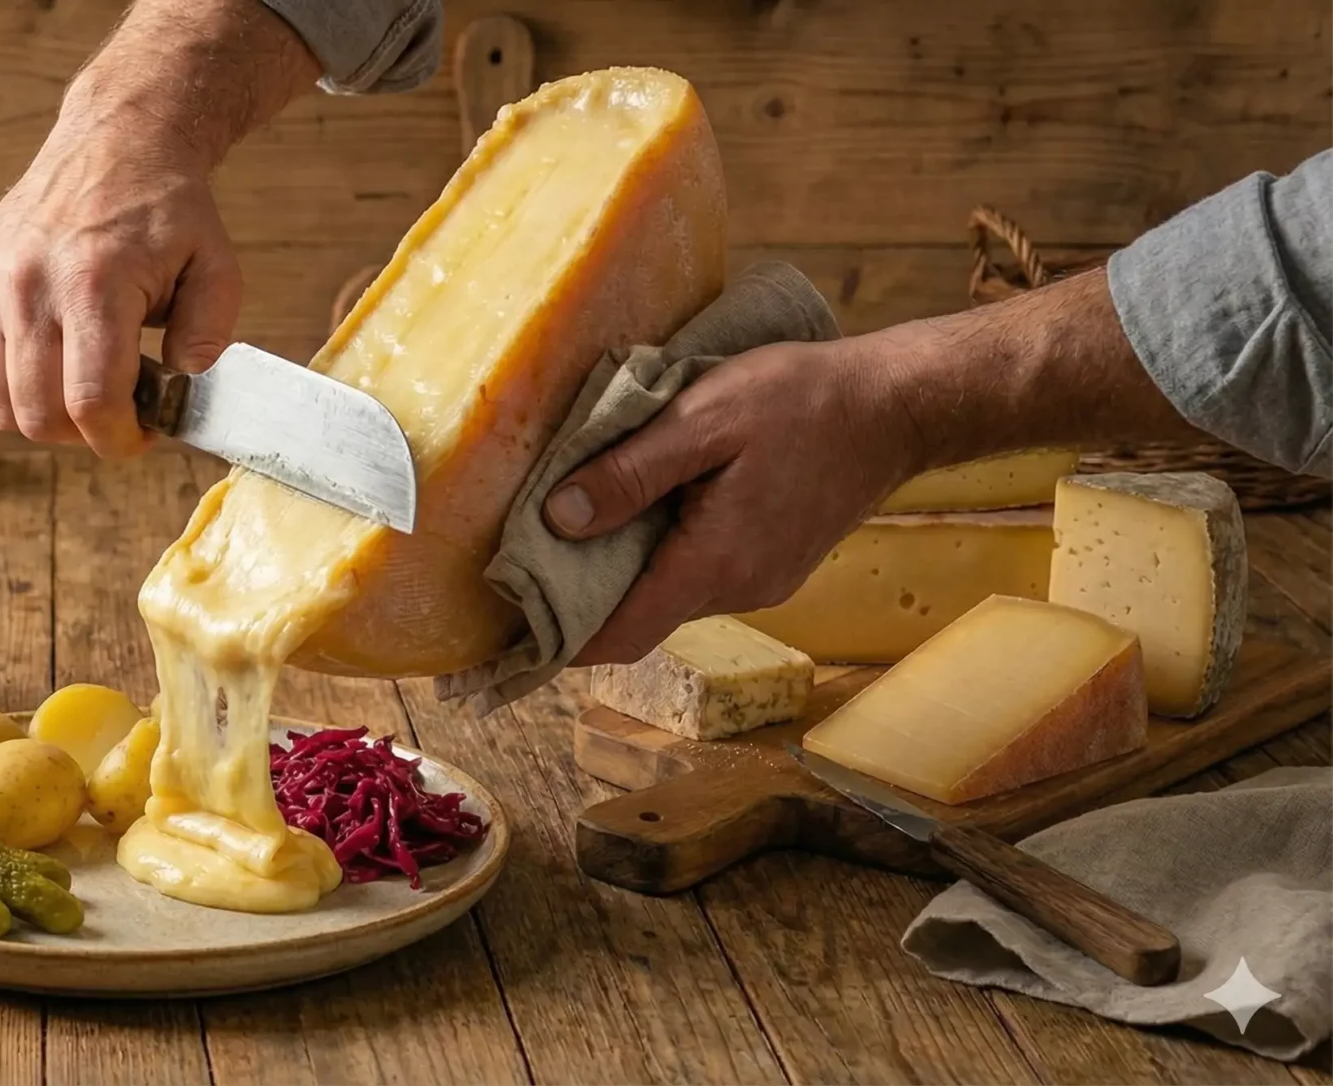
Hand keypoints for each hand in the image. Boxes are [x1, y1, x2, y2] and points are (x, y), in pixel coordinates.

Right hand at [0, 0, 319, 458]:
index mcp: (93, 284)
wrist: (114, 142)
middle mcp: (27, 286)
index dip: (119, 441)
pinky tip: (41, 367)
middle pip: (38, 415)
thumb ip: (209, 334)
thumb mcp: (217, 266)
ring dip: (42, 415)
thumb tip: (178, 385)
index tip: (141, 436)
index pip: (91, 403)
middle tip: (115, 412)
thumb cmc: (165, 209)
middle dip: (84, 435)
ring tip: (79, 384)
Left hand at [550, 337, 927, 665]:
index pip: (621, 635)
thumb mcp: (704, 419)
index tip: (507, 639)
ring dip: (624, 567)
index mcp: (715, 564)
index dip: (560, 643)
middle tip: (521, 561)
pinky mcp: (773, 562)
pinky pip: (699, 572)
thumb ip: (630, 473)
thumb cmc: (803, 400)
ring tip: (574, 521)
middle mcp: (739, 590)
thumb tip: (558, 519)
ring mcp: (761, 581)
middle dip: (582, 595)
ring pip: (669, 592)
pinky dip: (662, 552)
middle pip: (639, 616)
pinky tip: (640, 508)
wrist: (898, 404)